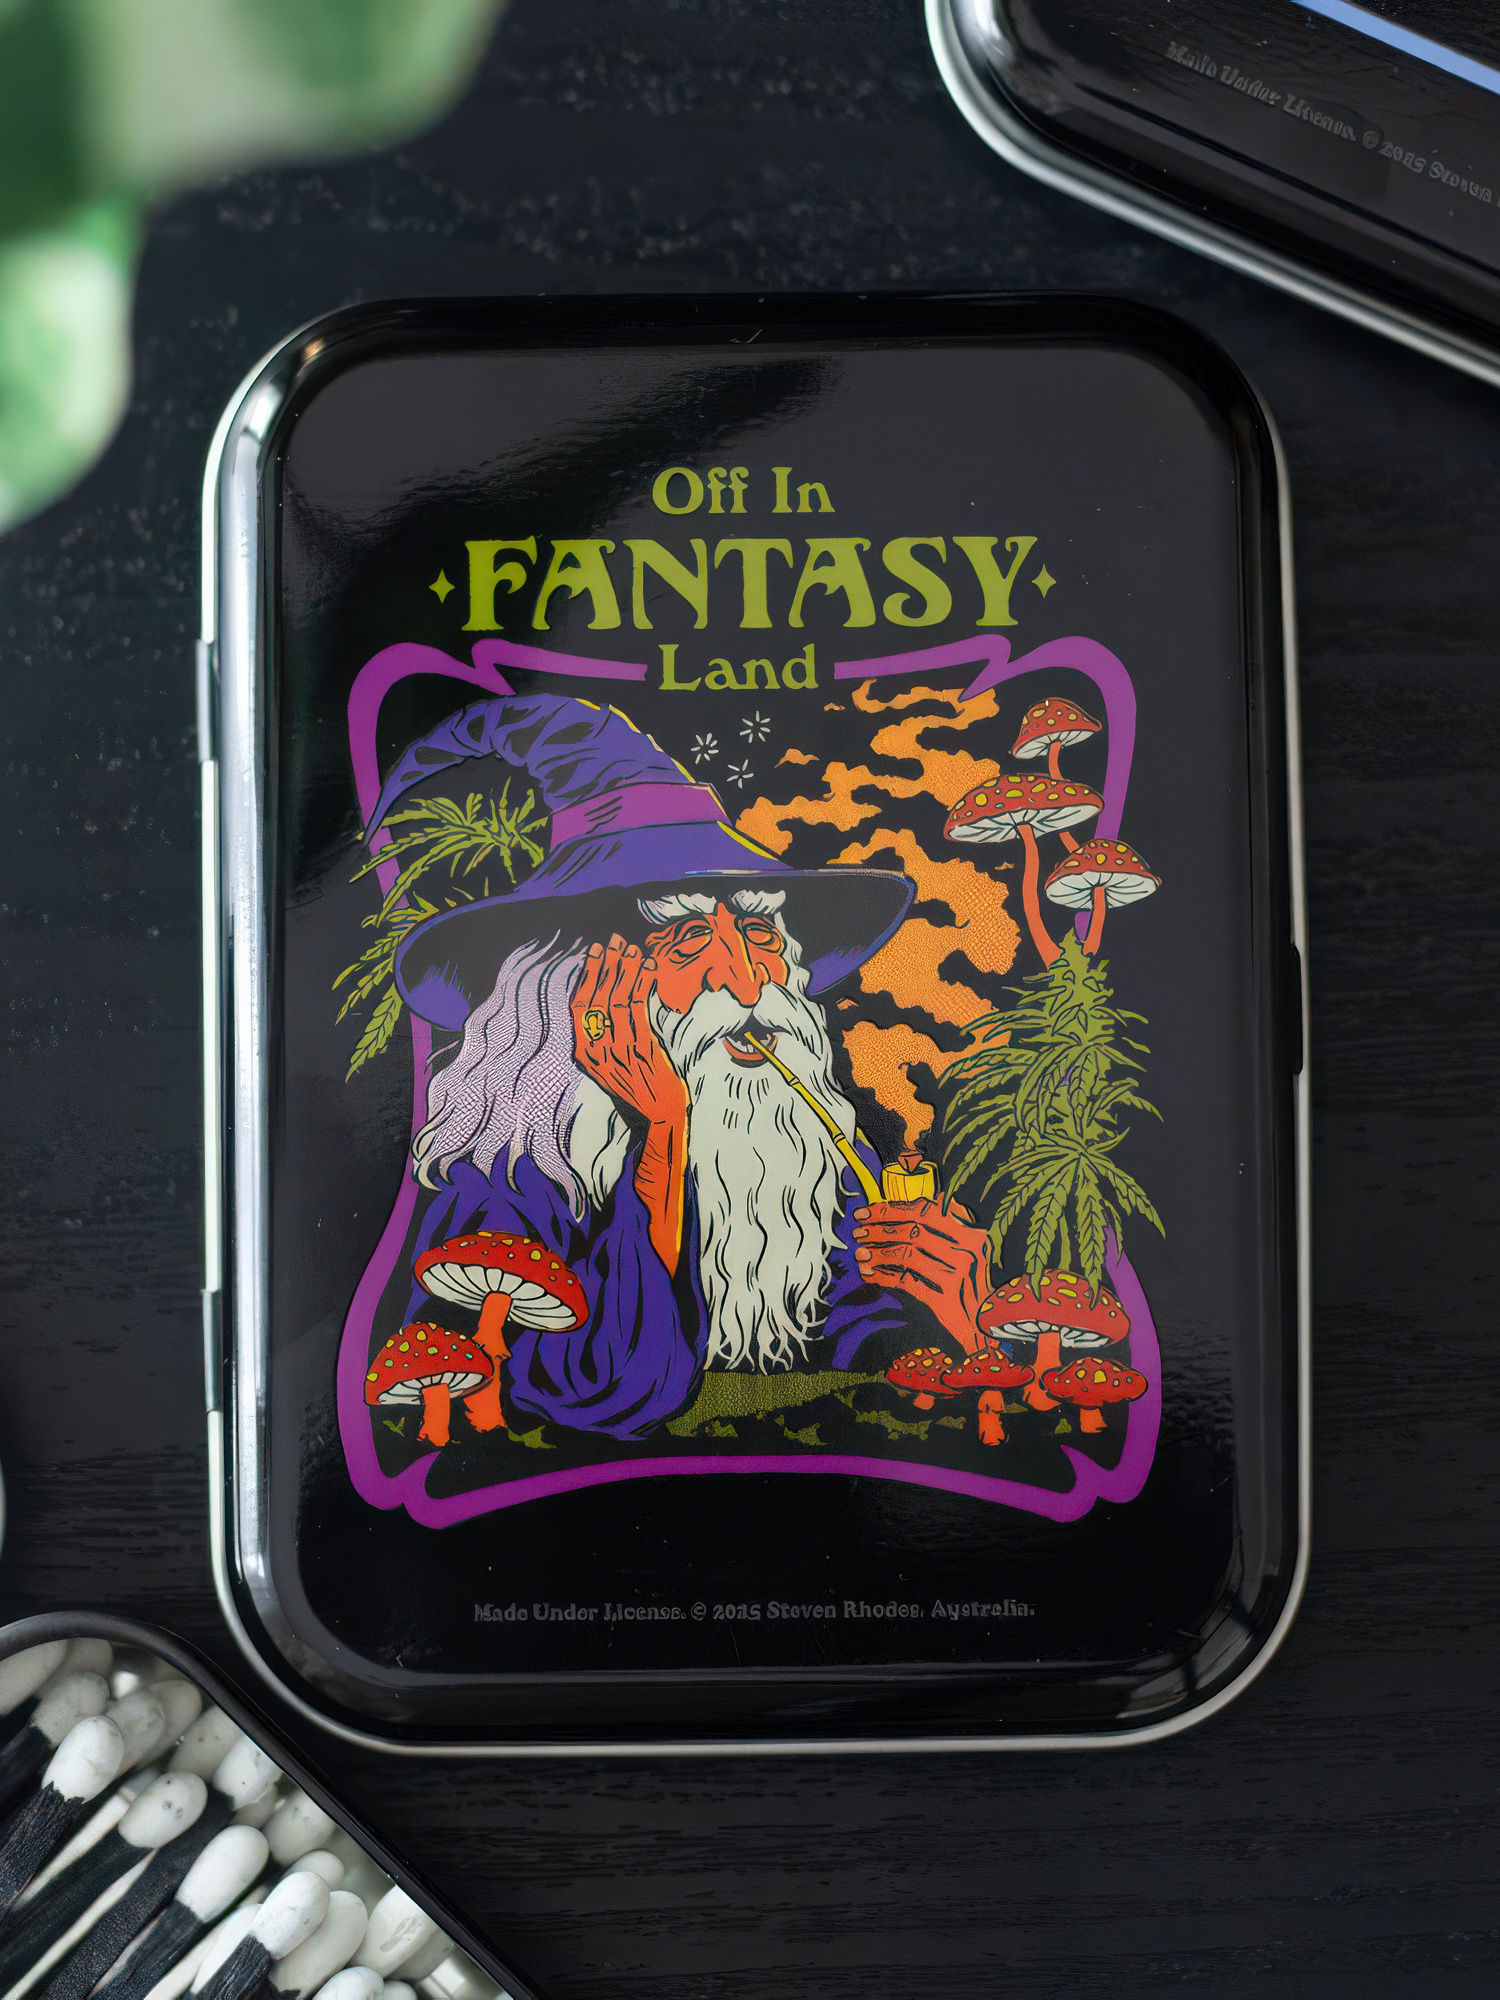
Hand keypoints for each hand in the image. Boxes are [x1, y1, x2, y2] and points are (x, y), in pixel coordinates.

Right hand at [571, 937, 688, 1128]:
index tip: (596, 952)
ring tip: (633, 950)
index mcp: (584, 1052)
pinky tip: (648, 968)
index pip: (579, 1006)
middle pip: (596, 999)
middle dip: (606, 967)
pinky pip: (638, 1010)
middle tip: (615, 942)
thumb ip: (602, 1034)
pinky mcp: (640, 1050)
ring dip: (626, 971)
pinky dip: (643, 985)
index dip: (587, 976)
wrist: (660, 1112)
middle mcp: (596, 1051)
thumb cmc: (638, 1081)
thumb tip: (604, 992)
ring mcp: (617, 1052)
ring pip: (617, 1001)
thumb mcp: (610, 1060)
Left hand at [852, 1196, 993, 1353]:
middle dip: (880, 1228)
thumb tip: (908, 1208)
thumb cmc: (972, 1281)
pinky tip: (870, 1274)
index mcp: (969, 1232)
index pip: (925, 1210)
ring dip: (878, 1252)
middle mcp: (964, 1249)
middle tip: (858, 1231)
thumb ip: (946, 1227)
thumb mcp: (969, 1248)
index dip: (892, 1208)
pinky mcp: (944, 1298)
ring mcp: (955, 1273)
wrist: (988, 1320)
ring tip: (860, 1254)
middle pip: (913, 1230)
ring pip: (907, 1254)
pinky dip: (884, 1276)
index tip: (868, 1211)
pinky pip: (906, 1281)